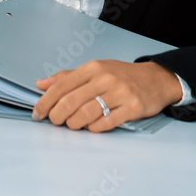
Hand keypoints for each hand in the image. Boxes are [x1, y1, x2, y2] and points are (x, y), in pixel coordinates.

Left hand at [32, 59, 182, 132]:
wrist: (157, 79)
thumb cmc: (122, 75)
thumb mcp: (95, 69)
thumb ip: (67, 77)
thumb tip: (41, 84)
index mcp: (92, 68)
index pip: (61, 86)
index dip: (45, 101)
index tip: (37, 113)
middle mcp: (105, 78)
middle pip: (71, 101)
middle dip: (57, 115)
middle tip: (54, 121)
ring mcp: (120, 93)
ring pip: (86, 113)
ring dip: (74, 124)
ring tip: (72, 125)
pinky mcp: (132, 108)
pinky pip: (106, 123)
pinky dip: (94, 128)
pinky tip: (91, 127)